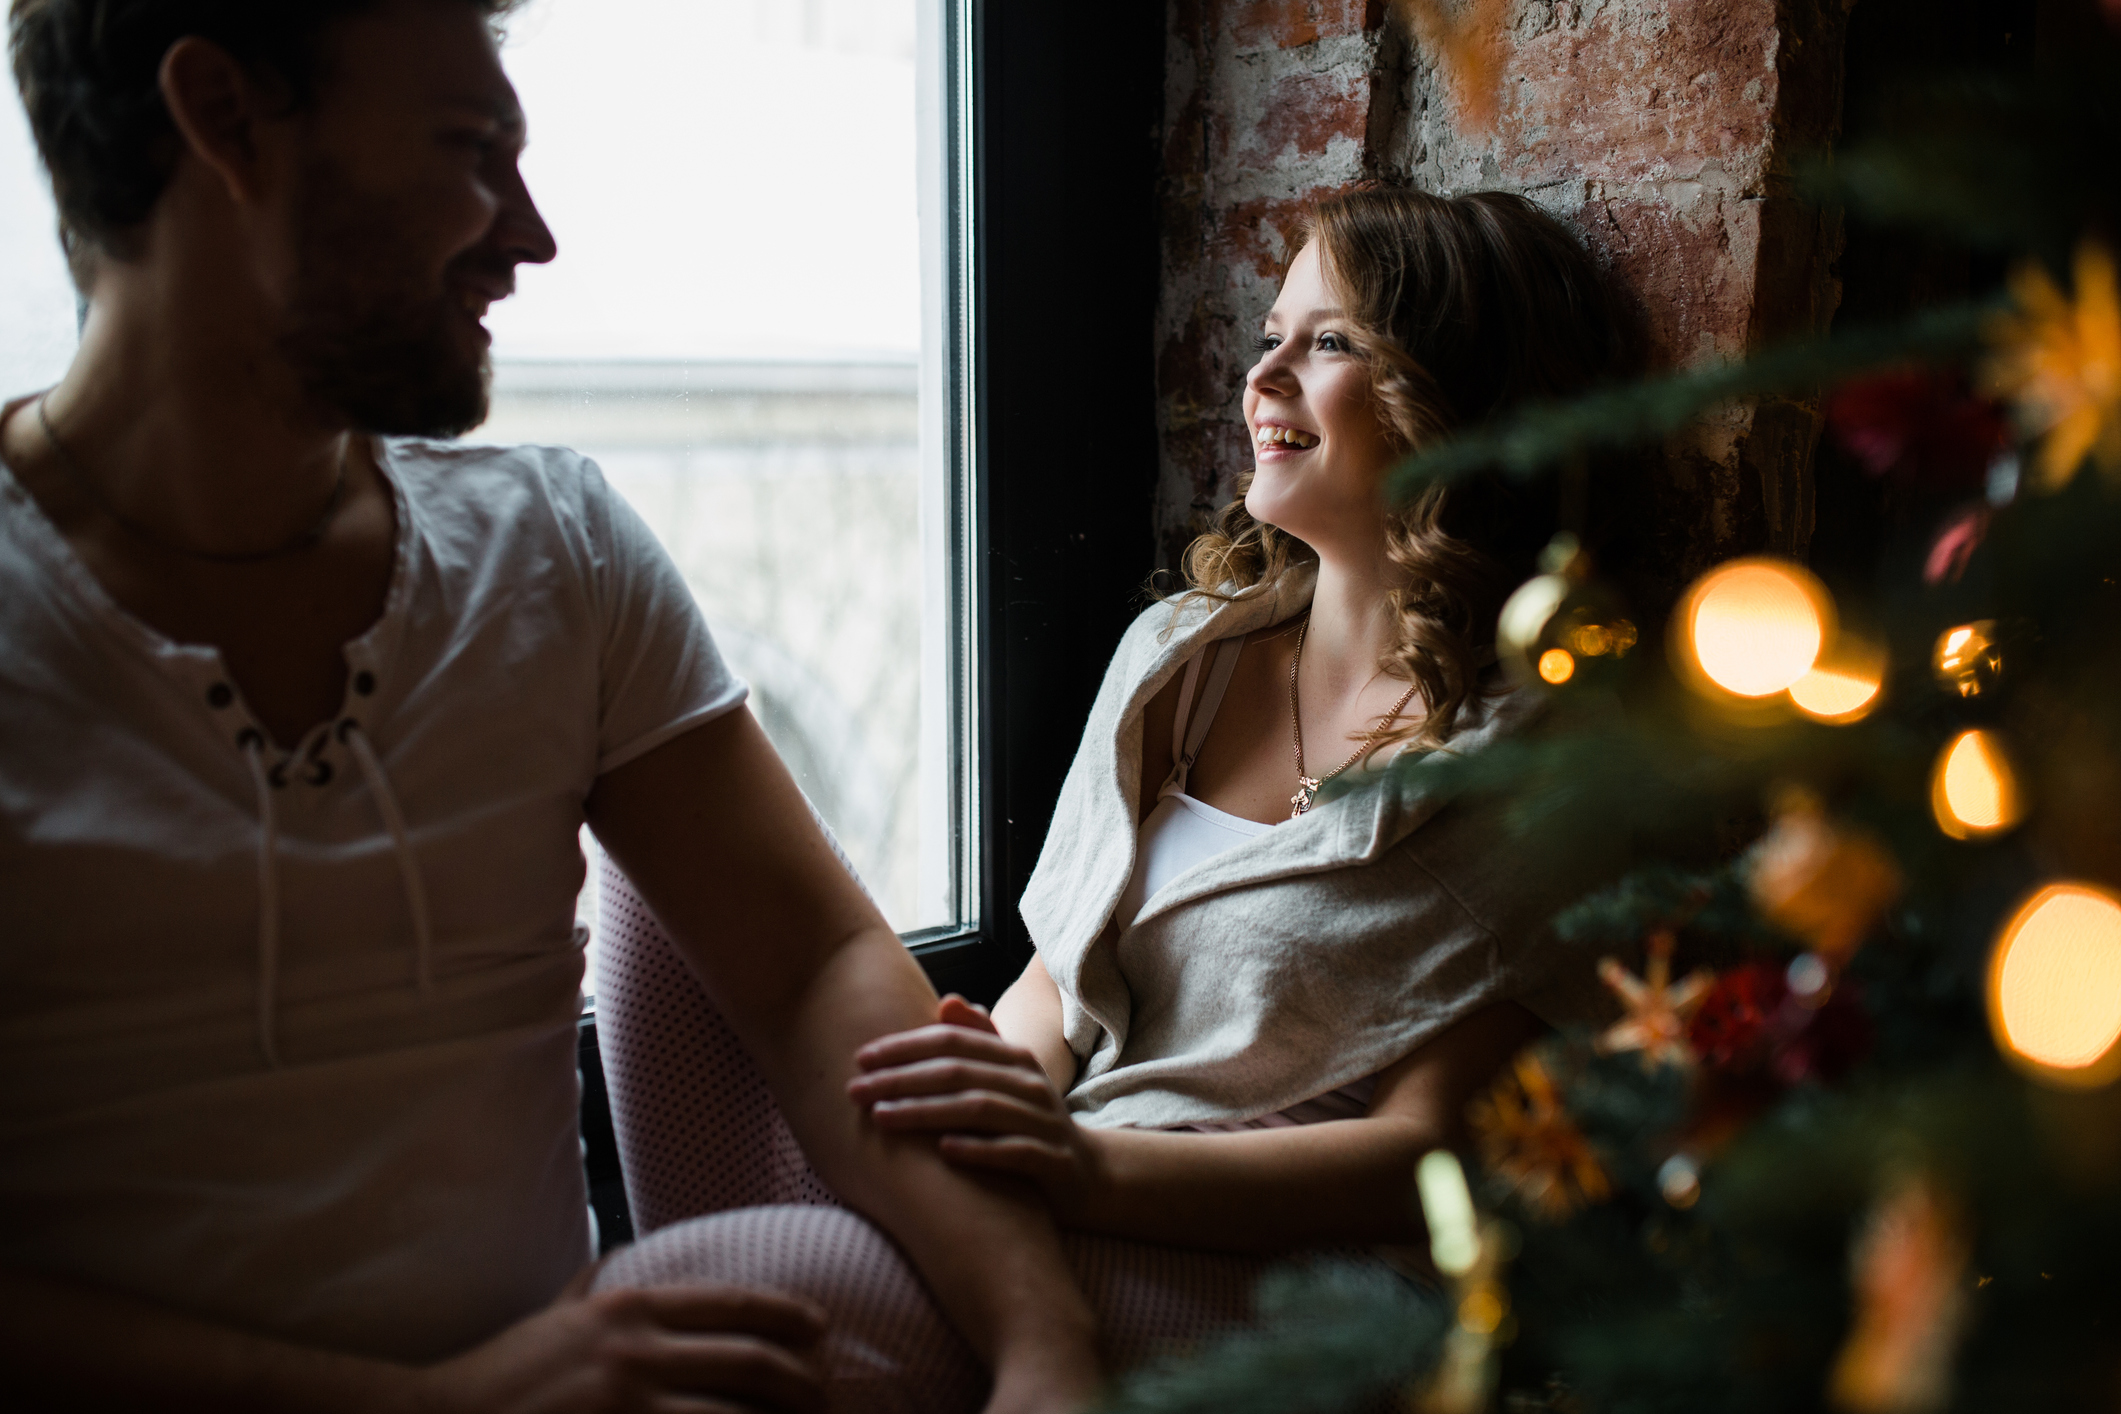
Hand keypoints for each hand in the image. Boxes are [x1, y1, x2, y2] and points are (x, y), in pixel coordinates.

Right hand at [413, 1264, 826, 1413]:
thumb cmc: (504, 1378)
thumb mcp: (558, 1318)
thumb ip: (602, 1292)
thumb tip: (638, 1260)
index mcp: (628, 1309)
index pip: (733, 1303)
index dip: (788, 1316)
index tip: (820, 1330)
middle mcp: (636, 1353)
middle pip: (753, 1362)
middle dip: (803, 1382)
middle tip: (826, 1397)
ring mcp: (628, 1408)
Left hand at [849, 996, 1103, 1223]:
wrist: (1092, 1176)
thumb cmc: (1034, 1123)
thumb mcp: (1011, 1078)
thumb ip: (980, 1041)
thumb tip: (947, 1001)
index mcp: (1016, 1059)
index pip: (954, 1041)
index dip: (906, 1046)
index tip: (861, 1058)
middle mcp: (1030, 1084)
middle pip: (958, 1073)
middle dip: (902, 1079)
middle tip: (854, 1091)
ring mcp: (1044, 1122)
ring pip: (979, 1108)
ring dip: (925, 1111)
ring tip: (881, 1118)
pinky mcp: (1053, 1161)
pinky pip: (1014, 1152)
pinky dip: (978, 1149)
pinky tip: (943, 1151)